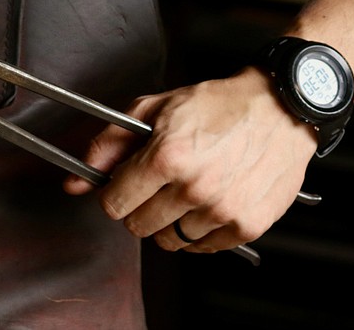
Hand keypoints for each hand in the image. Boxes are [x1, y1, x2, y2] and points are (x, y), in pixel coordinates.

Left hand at [64, 68, 316, 252]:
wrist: (280, 109)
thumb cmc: (217, 106)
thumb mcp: (154, 110)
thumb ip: (109, 144)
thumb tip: (74, 182)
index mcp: (167, 156)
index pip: (114, 203)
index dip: (114, 194)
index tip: (124, 186)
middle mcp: (194, 187)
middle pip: (138, 226)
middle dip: (139, 207)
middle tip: (156, 186)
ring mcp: (222, 210)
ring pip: (170, 241)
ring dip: (170, 221)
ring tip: (186, 192)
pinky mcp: (247, 225)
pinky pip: (203, 248)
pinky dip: (199, 232)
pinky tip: (207, 203)